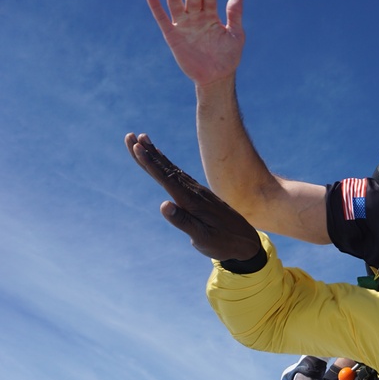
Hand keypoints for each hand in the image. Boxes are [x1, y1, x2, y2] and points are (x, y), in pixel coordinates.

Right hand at [125, 133, 262, 260]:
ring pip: (172, 170)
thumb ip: (183, 222)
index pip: (167, 179)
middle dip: (147, 153)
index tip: (136, 147)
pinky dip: (167, 165)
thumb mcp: (203, 238)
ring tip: (141, 139)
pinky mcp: (200, 195)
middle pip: (166, 169)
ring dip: (155, 155)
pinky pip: (179, 176)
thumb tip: (163, 205)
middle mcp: (195, 192)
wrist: (247, 242)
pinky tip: (162, 159)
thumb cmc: (224, 243)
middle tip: (129, 135)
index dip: (150, 164)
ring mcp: (198, 192)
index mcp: (192, 202)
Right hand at [146, 0, 244, 85]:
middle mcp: (196, 18)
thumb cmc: (228, 56)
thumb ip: (235, 16)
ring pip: (176, 4)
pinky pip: (162, 18)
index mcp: (211, 16)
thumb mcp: (236, 35)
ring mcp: (183, 25)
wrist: (216, 77)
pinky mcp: (172, 35)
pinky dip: (155, 6)